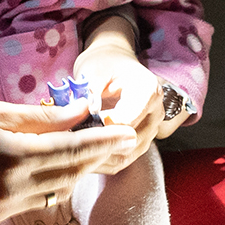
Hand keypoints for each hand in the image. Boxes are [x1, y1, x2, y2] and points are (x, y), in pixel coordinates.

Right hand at [0, 100, 133, 224]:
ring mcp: (6, 206)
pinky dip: (55, 180)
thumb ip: (39, 118)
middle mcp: (14, 188)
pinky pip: (39, 197)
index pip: (73, 151)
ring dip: (79, 170)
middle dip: (99, 157)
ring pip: (58, 188)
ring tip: (95, 148)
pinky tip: (60, 164)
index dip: (104, 143)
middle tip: (120, 139)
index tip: (128, 133)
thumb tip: (78, 113)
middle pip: (72, 173)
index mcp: (13, 158)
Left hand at [73, 25, 184, 174]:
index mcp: (148, 91)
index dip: (102, 128)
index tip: (79, 127)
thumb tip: (88, 110)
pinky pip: (122, 160)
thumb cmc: (104, 65)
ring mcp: (150, 131)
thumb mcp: (96, 69)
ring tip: (71, 149)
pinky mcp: (140, 143)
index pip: (128, 120)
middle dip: (98, 144)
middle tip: (68, 141)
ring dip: (98, 156)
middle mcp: (155, 113)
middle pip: (129, 142)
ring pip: (126, 156)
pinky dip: (100, 160)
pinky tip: (80, 155)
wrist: (115, 67)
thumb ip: (93, 89)